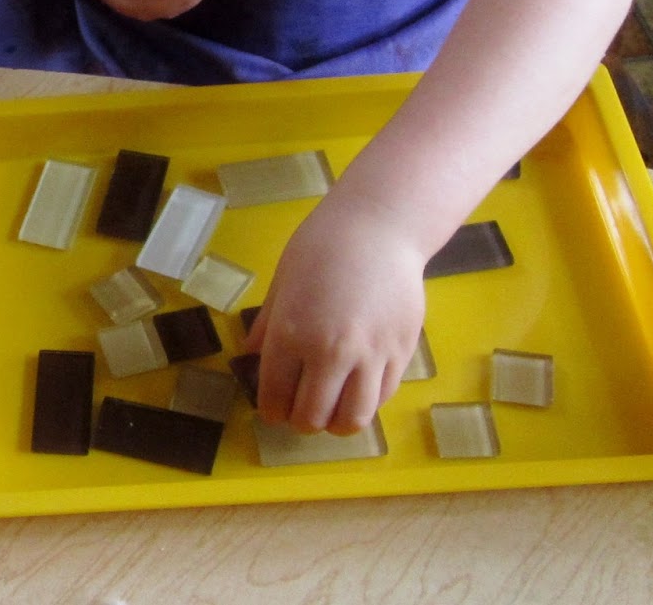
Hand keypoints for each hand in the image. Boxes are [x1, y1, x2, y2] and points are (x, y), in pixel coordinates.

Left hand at [244, 197, 426, 433]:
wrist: (378, 229)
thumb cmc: (321, 247)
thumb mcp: (282, 282)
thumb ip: (267, 326)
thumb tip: (250, 355)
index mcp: (291, 333)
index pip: (275, 395)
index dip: (271, 410)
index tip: (272, 411)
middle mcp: (330, 352)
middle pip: (312, 417)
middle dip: (300, 422)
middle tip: (299, 414)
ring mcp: (370, 356)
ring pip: (352, 419)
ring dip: (335, 423)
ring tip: (330, 411)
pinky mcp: (401, 354)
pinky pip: (382, 397)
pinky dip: (366, 403)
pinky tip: (356, 390)